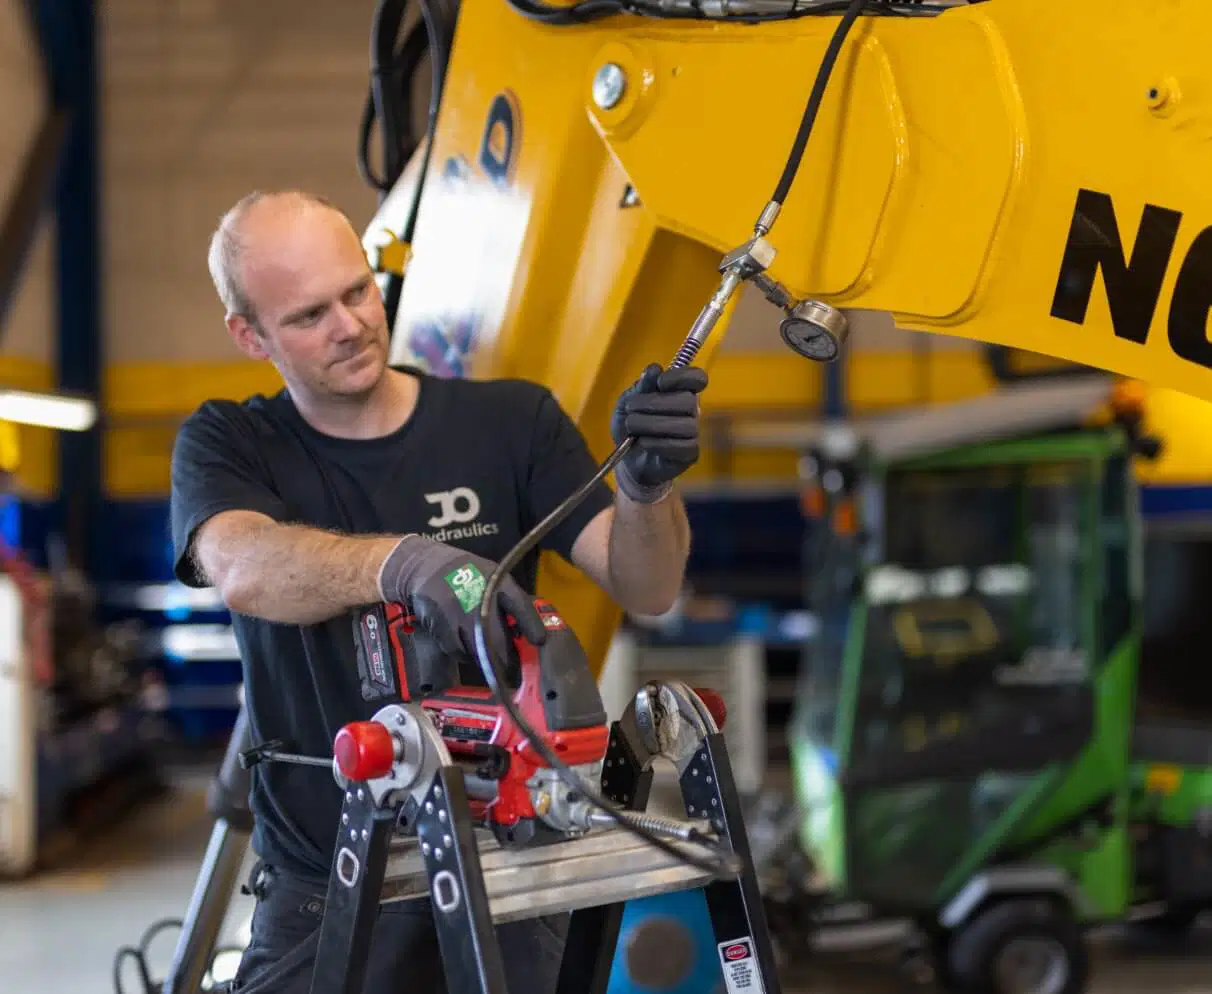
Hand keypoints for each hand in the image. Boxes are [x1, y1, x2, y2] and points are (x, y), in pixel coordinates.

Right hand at [377, 536, 546, 669]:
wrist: (426, 566)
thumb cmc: (466, 574)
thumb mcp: (493, 578)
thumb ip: (511, 601)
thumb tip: (531, 631)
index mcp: (497, 584)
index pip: (519, 604)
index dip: (531, 625)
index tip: (539, 643)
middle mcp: (479, 599)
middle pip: (498, 639)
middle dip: (507, 660)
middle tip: (514, 674)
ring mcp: (459, 613)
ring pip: (478, 651)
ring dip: (485, 660)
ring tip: (492, 665)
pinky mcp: (442, 625)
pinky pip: (457, 651)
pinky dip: (463, 654)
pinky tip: (466, 648)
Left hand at [610, 363, 708, 502]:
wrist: (627, 459)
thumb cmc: (631, 426)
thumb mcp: (627, 402)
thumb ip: (641, 386)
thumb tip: (654, 369)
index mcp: (679, 392)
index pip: (697, 378)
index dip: (682, 377)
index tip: (661, 383)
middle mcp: (691, 410)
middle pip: (688, 400)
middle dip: (655, 403)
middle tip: (632, 409)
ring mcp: (692, 433)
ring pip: (686, 425)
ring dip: (652, 424)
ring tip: (633, 427)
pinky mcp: (690, 454)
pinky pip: (682, 446)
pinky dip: (658, 443)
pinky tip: (644, 442)